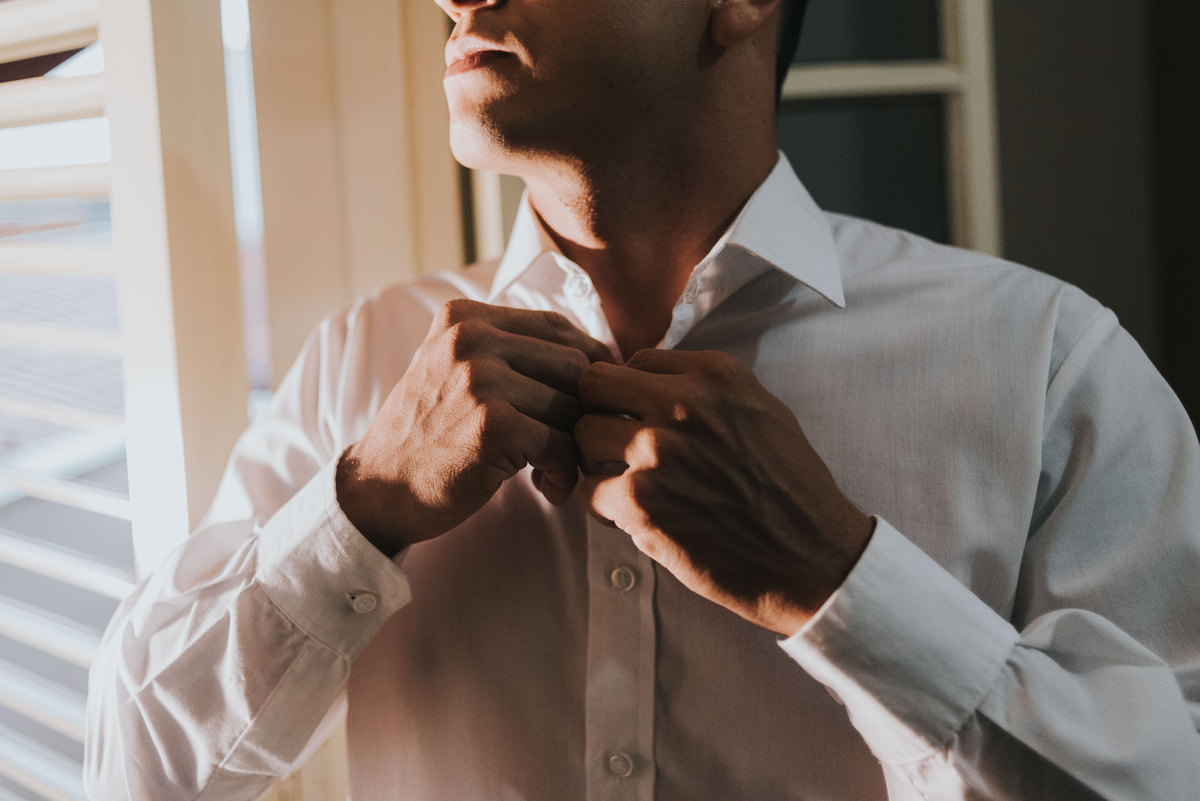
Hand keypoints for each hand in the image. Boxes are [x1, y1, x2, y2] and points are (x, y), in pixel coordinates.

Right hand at [337, 299, 611, 556]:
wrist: (377, 488)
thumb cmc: (428, 434)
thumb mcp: (454, 369)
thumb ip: (508, 349)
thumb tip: (596, 352)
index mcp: (465, 318)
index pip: (556, 326)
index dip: (586, 365)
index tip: (587, 401)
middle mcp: (471, 339)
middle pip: (573, 364)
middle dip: (583, 408)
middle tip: (570, 444)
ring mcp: (481, 380)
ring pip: (571, 406)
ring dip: (574, 447)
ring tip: (553, 470)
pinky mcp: (493, 425)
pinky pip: (561, 444)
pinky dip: (564, 473)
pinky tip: (549, 488)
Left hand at [575, 349, 873, 635]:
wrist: (810, 556)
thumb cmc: (789, 487)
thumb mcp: (761, 410)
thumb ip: (706, 391)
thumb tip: (652, 383)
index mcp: (714, 375)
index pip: (636, 360)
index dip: (631, 392)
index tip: (639, 417)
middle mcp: (682, 403)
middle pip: (595, 385)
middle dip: (600, 412)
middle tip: (614, 444)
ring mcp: (657, 450)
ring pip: (583, 434)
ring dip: (596, 460)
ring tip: (622, 481)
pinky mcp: (640, 500)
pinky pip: (590, 490)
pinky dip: (603, 505)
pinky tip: (632, 516)